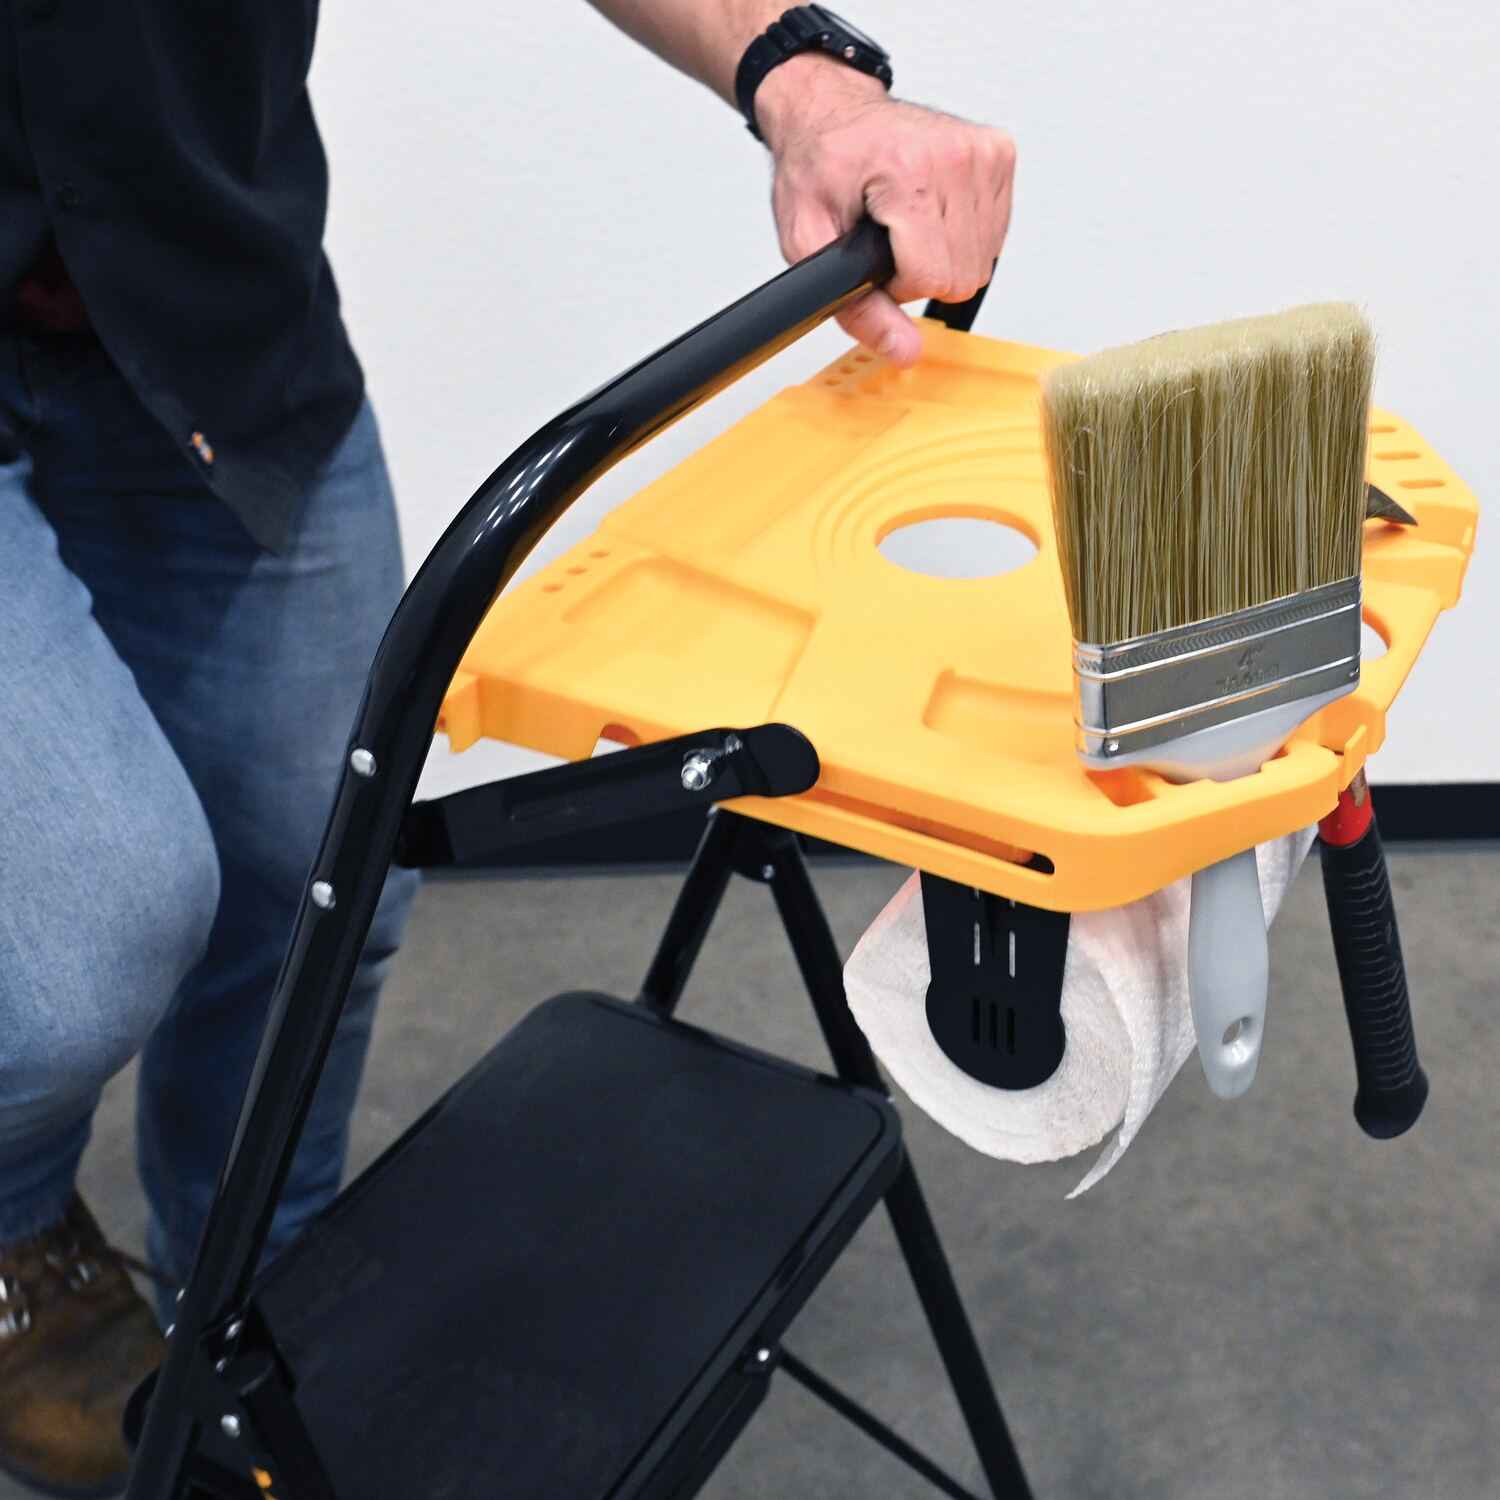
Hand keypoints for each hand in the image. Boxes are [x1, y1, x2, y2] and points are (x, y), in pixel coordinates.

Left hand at [758, 55, 1015, 366]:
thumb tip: (905, 351)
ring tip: (905, 223)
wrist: (831, 110)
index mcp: (906, 171)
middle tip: (888, 241)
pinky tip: (930, 212)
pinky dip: (961, 236)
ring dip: (942, 256)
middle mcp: (954, 155)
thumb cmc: (818, 165)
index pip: (933, 278)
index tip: (874, 256)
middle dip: (922, 275)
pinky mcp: (1000, 153)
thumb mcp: (808, 244)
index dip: (898, 286)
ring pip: (983, 262)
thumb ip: (858, 310)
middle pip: (963, 276)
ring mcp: (983, 151)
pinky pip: (995, 235)